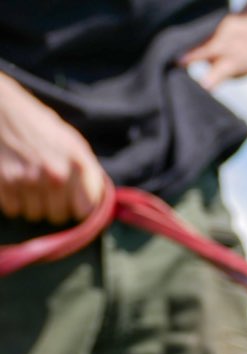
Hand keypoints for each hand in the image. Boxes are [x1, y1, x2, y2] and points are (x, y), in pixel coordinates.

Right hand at [0, 73, 105, 223]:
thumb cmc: (43, 129)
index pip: (85, 212)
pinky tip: (15, 183)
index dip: (78, 209)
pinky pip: (13, 210)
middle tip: (46, 189)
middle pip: (58, 216)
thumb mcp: (75, 145)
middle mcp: (55, 174)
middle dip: (53, 207)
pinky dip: (12, 201)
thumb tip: (102, 206)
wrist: (4, 109)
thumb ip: (90, 174)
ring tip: (30, 183)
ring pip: (34, 215)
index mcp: (78, 165)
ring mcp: (28, 178)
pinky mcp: (5, 181)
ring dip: (32, 205)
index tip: (73, 203)